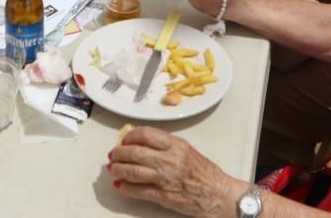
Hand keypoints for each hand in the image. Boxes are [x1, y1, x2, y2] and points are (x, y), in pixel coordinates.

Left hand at [109, 126, 238, 217]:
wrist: (217, 194)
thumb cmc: (204, 173)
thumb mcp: (186, 150)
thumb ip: (166, 146)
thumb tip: (142, 143)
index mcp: (176, 145)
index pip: (146, 134)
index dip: (130, 136)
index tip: (124, 140)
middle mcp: (169, 160)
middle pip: (135, 152)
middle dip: (120, 153)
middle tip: (114, 154)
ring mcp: (165, 178)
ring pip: (134, 171)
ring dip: (119, 169)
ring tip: (113, 169)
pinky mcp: (164, 195)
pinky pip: (139, 190)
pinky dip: (126, 188)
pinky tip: (120, 185)